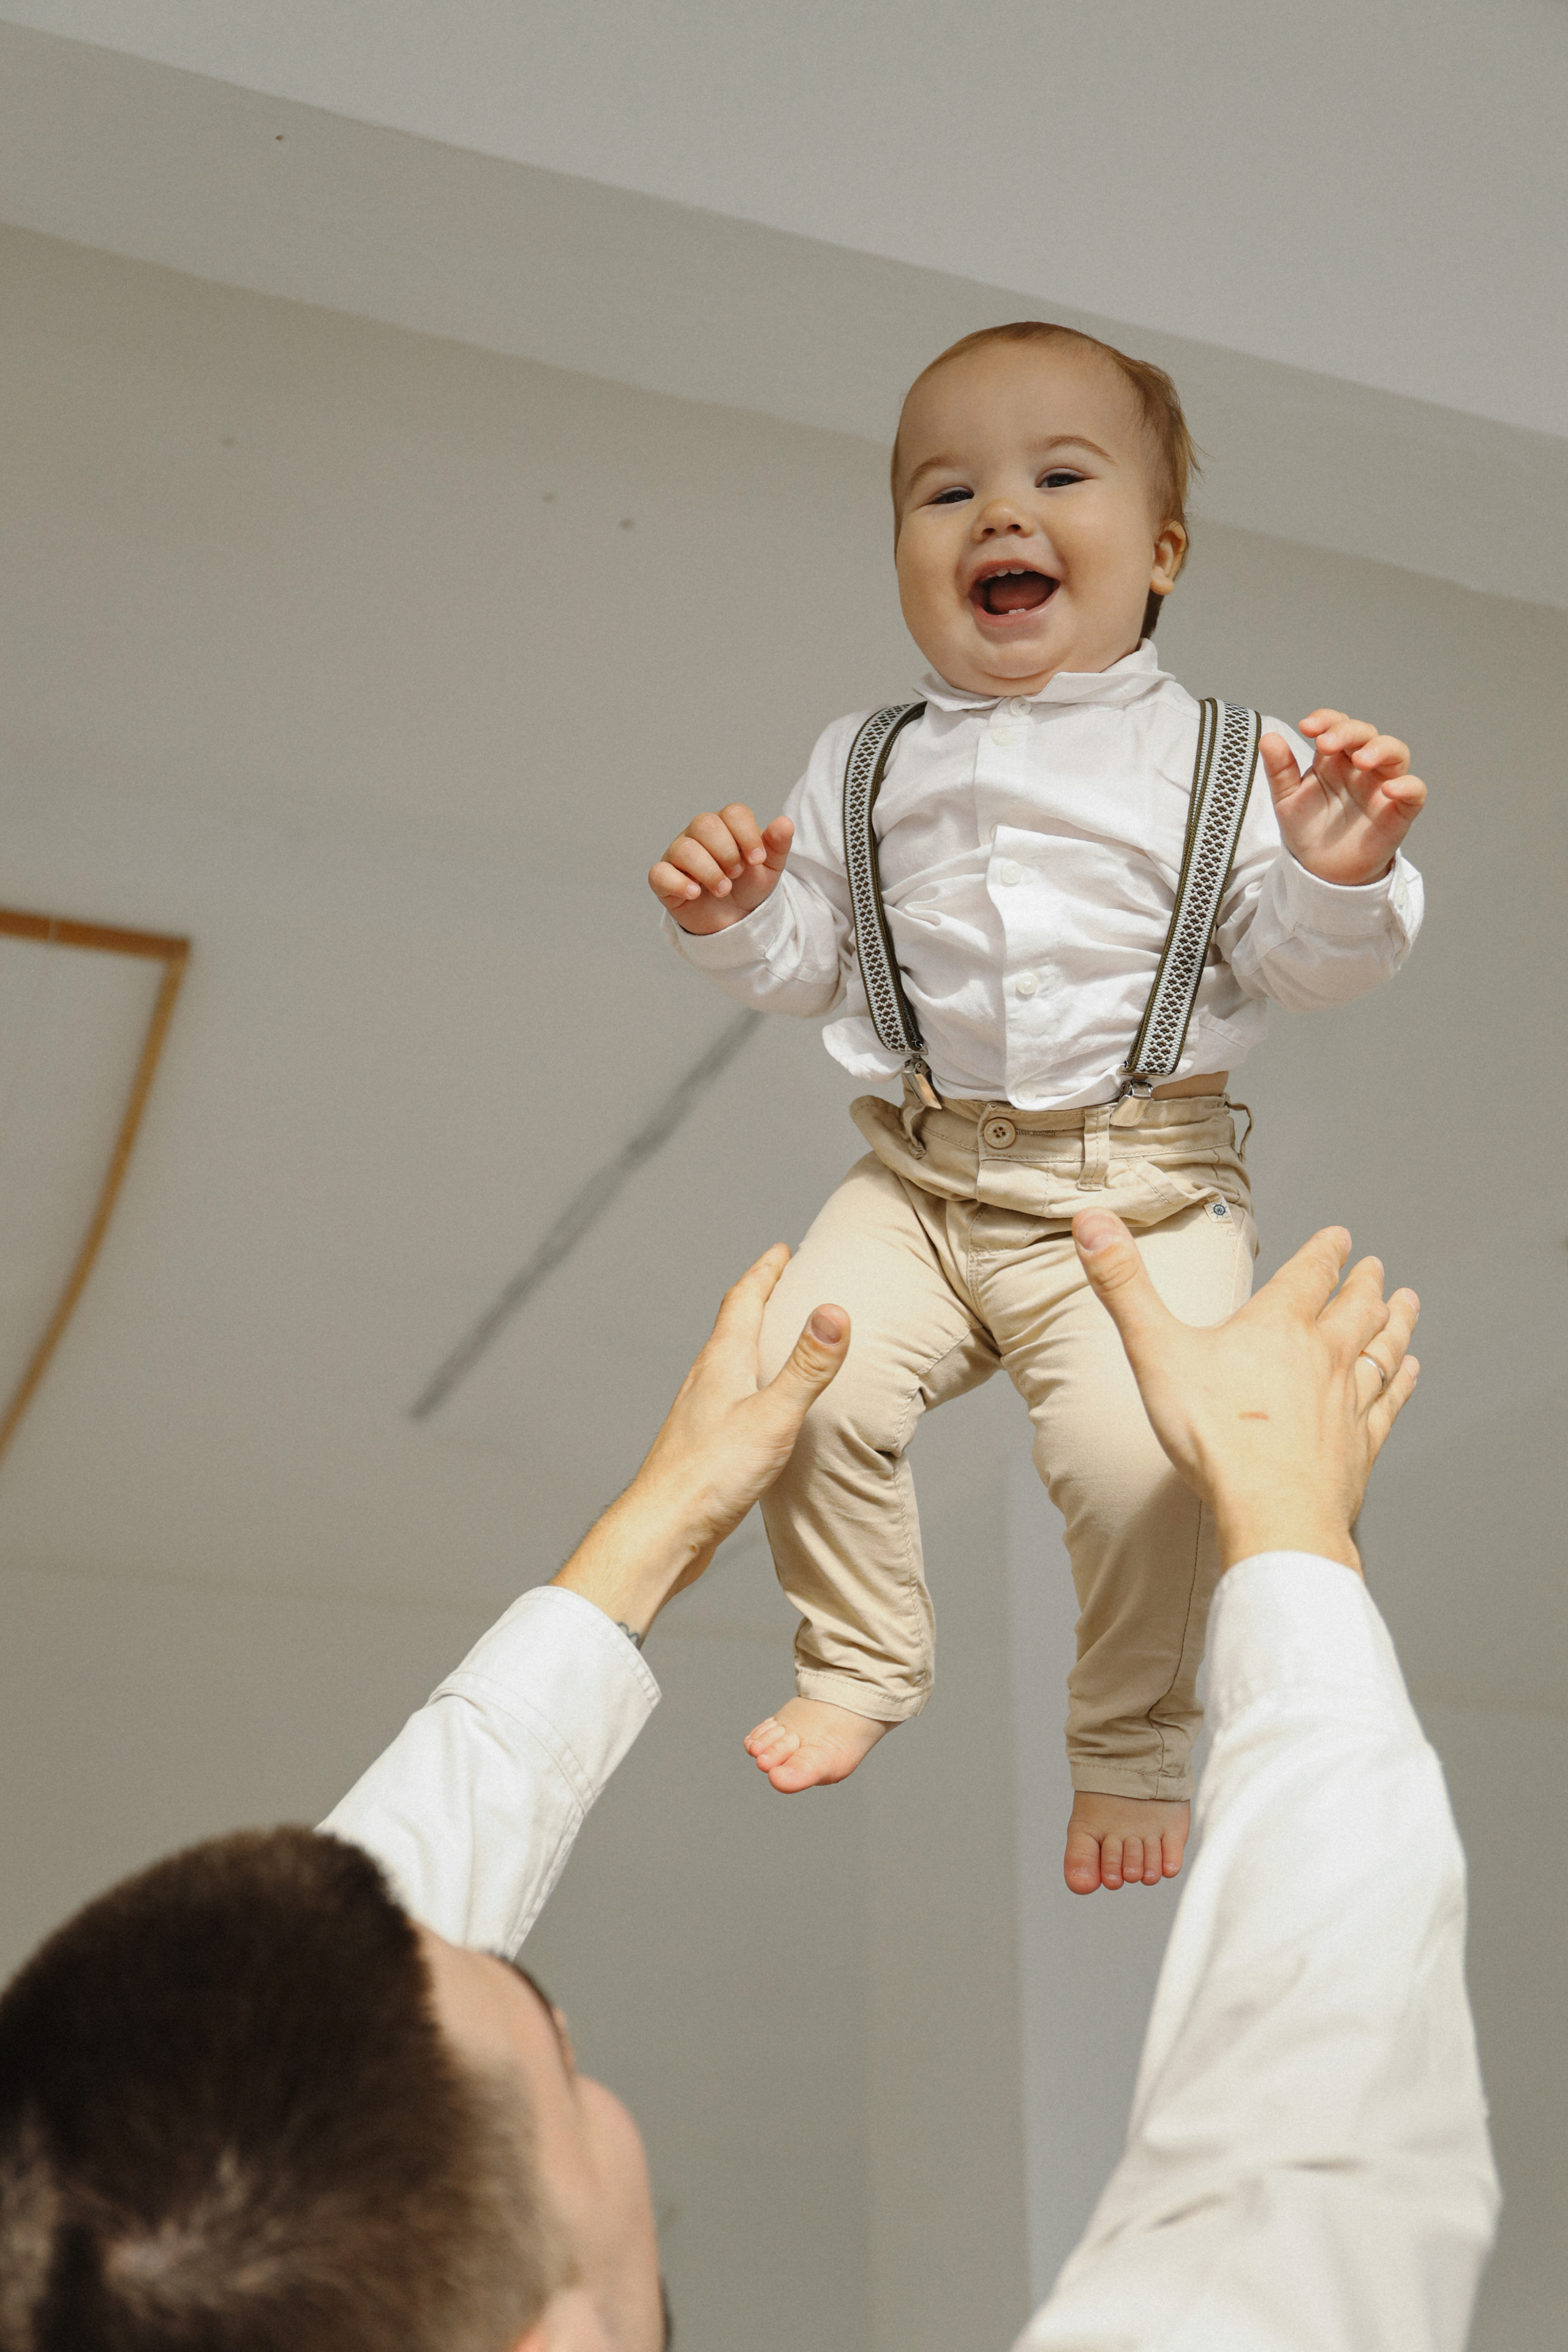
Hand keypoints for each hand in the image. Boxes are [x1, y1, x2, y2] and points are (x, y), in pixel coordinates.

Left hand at [552, 1245, 848, 1632]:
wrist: (663, 1530)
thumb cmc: (712, 1476)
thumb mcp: (773, 1416)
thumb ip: (806, 1367)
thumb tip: (834, 1311)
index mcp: (722, 1363)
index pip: (743, 1300)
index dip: (764, 1272)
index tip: (782, 1251)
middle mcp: (705, 1379)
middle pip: (733, 1325)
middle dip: (760, 1299)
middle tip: (783, 1282)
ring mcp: (700, 1412)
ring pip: (728, 1360)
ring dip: (752, 1340)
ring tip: (776, 1338)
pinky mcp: (702, 1443)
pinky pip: (729, 1395)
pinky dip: (750, 1380)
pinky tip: (759, 1404)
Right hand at [649, 803, 793, 933]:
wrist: (735, 920)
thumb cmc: (748, 886)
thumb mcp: (770, 868)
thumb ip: (778, 844)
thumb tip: (784, 823)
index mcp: (726, 825)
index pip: (733, 813)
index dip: (747, 835)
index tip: (758, 860)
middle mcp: (698, 834)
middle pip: (704, 824)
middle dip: (726, 852)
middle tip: (737, 874)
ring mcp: (678, 854)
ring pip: (684, 848)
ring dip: (709, 871)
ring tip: (724, 889)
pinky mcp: (663, 879)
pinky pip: (660, 873)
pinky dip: (679, 883)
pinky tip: (695, 894)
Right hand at [1072, 1210, 1419, 1573]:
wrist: (1272, 1514)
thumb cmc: (1214, 1437)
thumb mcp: (1155, 1351)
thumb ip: (1124, 1286)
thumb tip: (1092, 1222)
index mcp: (1277, 1327)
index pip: (1310, 1274)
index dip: (1326, 1251)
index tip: (1342, 1237)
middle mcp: (1322, 1356)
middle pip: (1357, 1309)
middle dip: (1366, 1283)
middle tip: (1378, 1267)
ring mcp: (1348, 1402)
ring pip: (1382, 1350)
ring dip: (1396, 1324)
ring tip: (1408, 1304)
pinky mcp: (1361, 1445)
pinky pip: (1389, 1403)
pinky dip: (1403, 1383)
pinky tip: (1411, 1372)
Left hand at [1260, 710, 1425, 886]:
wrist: (1320, 870)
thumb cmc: (1307, 829)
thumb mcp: (1287, 800)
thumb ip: (1279, 770)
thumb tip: (1268, 738)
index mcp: (1334, 759)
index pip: (1337, 725)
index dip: (1326, 719)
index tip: (1306, 727)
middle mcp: (1361, 767)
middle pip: (1366, 733)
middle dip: (1347, 732)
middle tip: (1325, 744)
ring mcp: (1382, 785)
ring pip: (1396, 752)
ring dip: (1380, 749)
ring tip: (1360, 760)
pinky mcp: (1399, 811)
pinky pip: (1415, 791)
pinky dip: (1407, 786)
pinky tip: (1389, 789)